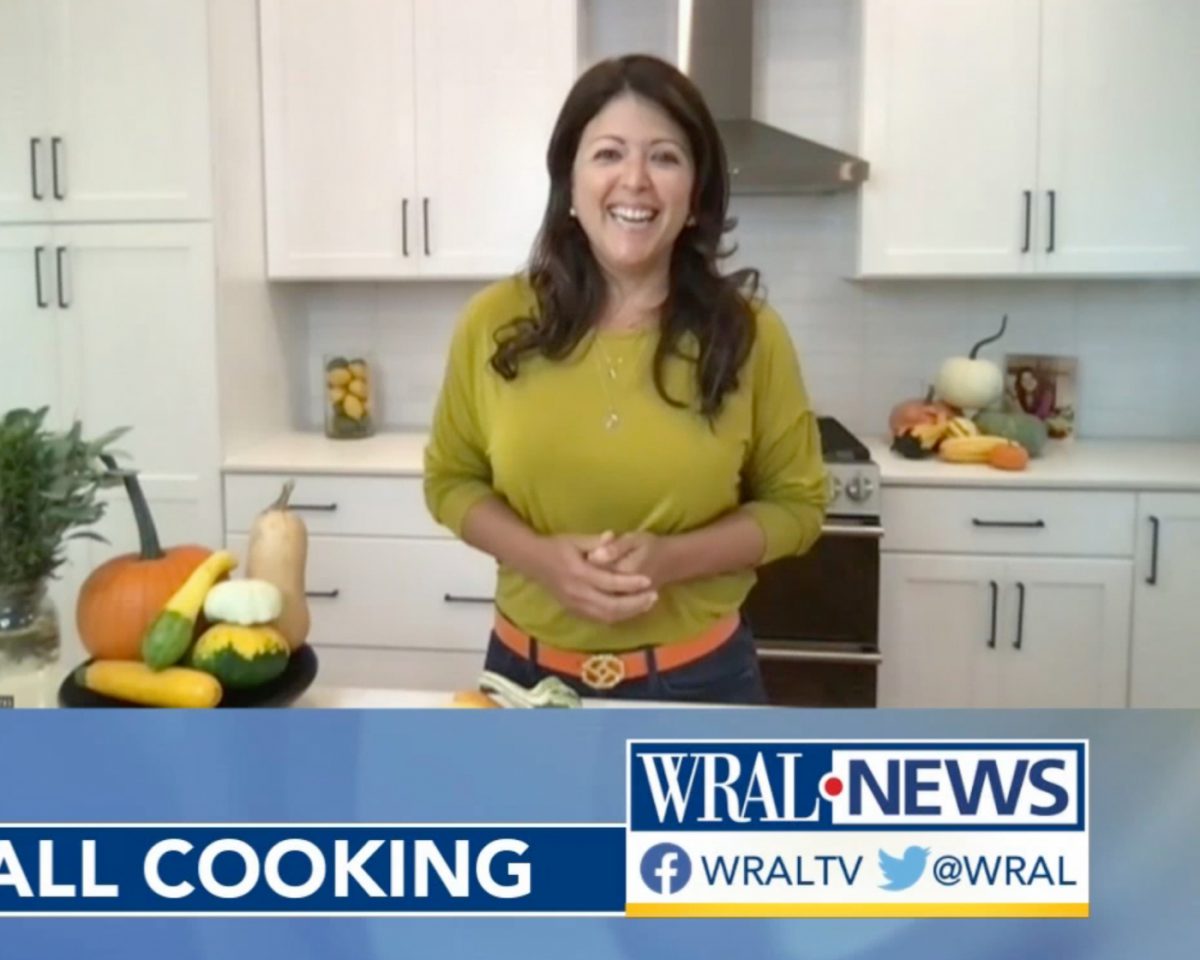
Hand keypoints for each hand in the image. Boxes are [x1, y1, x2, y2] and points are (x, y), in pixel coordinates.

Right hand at [532, 532, 658, 623]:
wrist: (533, 561)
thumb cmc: (557, 546)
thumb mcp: (575, 539)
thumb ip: (596, 541)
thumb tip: (613, 537)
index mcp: (579, 573)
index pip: (610, 582)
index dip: (630, 583)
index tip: (648, 581)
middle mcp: (577, 593)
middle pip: (611, 606)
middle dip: (635, 604)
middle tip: (653, 596)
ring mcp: (575, 605)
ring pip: (606, 616)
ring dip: (629, 613)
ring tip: (646, 605)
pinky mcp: (574, 611)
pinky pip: (598, 619)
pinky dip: (616, 617)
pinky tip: (629, 611)